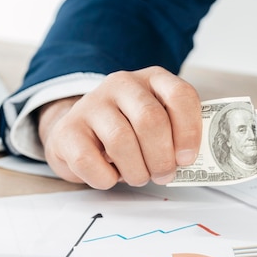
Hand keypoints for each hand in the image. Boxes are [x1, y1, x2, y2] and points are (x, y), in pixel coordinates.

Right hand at [37, 67, 201, 188]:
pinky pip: (89, 160)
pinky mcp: (68, 129)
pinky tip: (111, 176)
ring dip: (137, 170)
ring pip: (121, 141)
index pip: (180, 95)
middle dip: (162, 157)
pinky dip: (106, 178)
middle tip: (164, 175)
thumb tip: (189, 160)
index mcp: (154, 79)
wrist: (81, 132)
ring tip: (140, 176)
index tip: (187, 158)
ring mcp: (92, 103)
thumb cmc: (131, 131)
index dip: (189, 131)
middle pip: (150, 120)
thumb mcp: (160, 123)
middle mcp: (123, 84)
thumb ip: (178, 134)